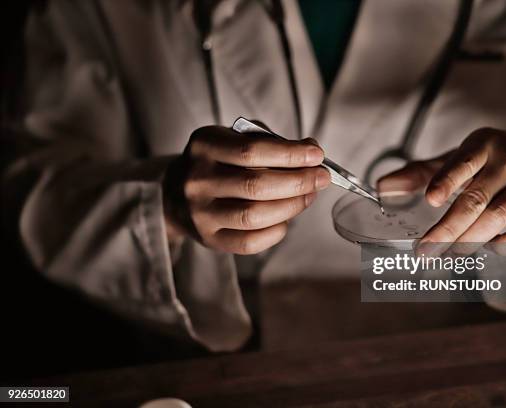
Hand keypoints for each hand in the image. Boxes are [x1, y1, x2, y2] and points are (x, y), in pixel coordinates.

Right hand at [162, 125, 330, 253]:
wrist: (176, 194)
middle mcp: (197, 181)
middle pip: (256, 185)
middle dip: (299, 182)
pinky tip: (286, 218)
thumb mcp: (235, 140)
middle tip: (321, 178)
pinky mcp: (209, 239)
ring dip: (292, 206)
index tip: (316, 155)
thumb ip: (271, 142)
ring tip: (309, 195)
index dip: (290, 154)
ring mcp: (201, 213)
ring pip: (255, 216)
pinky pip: (250, 242)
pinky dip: (277, 231)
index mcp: (204, 147)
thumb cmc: (219, 163)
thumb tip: (310, 150)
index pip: (252, 151)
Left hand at [378, 128, 505, 254]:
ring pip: (498, 217)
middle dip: (447, 229)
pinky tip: (489, 248)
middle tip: (426, 249)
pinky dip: (503, 246)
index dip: (446, 181)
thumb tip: (383, 188)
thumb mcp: (462, 158)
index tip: (431, 199)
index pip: (464, 162)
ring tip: (451, 252)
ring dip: (469, 241)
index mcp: (484, 144)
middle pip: (475, 199)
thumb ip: (422, 172)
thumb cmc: (497, 161)